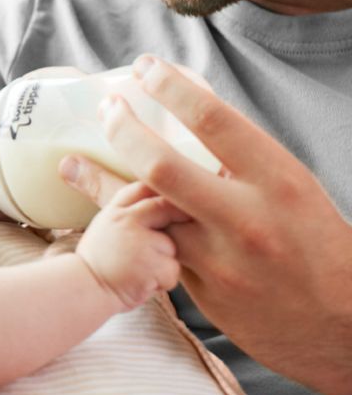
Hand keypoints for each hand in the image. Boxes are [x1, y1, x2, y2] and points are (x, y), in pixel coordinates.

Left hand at [65, 56, 351, 394]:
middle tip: (106, 107)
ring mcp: (218, 259)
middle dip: (123, 129)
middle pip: (162, 165)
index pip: (214, 120)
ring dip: (100, 184)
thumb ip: (242, 161)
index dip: (171, 87)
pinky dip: (125, 225)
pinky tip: (98, 211)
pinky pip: (150, 247)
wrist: (344, 327)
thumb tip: (191, 124)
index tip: (145, 67)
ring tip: (70, 163)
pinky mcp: (199, 290)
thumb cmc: (318, 245)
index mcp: (278, 180)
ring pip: (142, 213)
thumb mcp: (292, 189)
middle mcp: (246, 217)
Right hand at [74, 181, 186, 309]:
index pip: (143, 188)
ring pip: (171, 246)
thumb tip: (154, 201)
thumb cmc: (97, 264)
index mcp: (115, 211)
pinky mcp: (152, 264)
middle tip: (184, 220)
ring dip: (164, 261)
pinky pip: (172, 271)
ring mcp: (140, 241)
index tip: (170, 197)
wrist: (84, 290)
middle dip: (178, 215)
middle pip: (165, 208)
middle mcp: (127, 220)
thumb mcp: (103, 228)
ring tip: (141, 270)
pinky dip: (163, 281)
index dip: (160, 191)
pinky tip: (143, 283)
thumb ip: (125, 214)